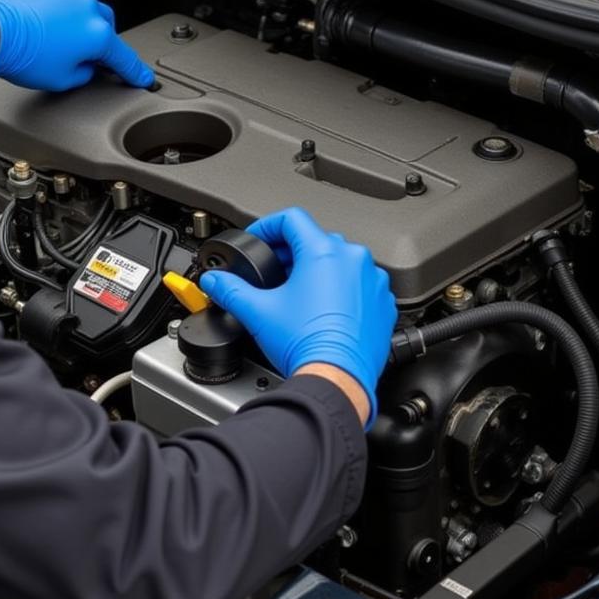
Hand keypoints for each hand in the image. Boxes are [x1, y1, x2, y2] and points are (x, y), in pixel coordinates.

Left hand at [0, 0, 154, 90]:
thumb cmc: (25, 56)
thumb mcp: (64, 80)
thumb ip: (85, 73)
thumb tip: (86, 66)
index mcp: (98, 34)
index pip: (123, 58)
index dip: (135, 72)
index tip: (143, 77)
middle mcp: (88, 9)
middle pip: (107, 27)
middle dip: (100, 43)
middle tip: (85, 58)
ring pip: (87, 11)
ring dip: (80, 26)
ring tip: (58, 42)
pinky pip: (66, 1)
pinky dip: (62, 14)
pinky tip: (47, 28)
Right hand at [199, 208, 397, 428]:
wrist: (338, 379)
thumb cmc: (306, 345)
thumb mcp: (258, 311)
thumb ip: (231, 289)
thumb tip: (216, 281)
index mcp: (323, 252)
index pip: (291, 219)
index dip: (268, 226)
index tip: (258, 239)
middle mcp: (352, 260)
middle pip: (316, 240)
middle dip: (292, 254)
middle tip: (274, 273)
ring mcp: (372, 281)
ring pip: (340, 263)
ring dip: (319, 272)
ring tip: (300, 295)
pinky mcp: (383, 303)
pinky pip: (360, 285)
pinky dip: (343, 291)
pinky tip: (325, 311)